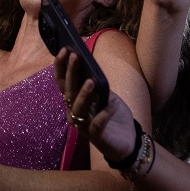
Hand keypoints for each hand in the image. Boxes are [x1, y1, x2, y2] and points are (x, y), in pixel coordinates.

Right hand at [53, 48, 138, 162]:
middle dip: (71, 73)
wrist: (127, 140)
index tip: (64, 50)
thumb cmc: (113, 115)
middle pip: (68, 92)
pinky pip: (97, 123)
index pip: (63, 83)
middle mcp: (74, 113)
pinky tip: (112, 104)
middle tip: (75, 56)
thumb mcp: (107, 96)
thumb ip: (98, 85)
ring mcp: (83, 125)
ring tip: (91, 81)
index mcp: (74, 101)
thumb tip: (92, 69)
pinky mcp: (96, 135)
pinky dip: (105, 113)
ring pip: (78, 108)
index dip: (61, 67)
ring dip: (84, 94)